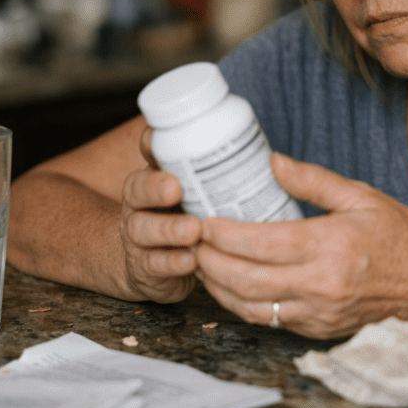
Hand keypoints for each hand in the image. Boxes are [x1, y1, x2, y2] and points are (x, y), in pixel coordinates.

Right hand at [116, 127, 202, 302]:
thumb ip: (215, 172)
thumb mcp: (192, 191)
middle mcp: (138, 204)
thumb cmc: (181, 217)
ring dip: (168, 229)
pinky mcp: (145, 268)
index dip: (151, 145)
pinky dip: (174, 262)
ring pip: (144, 230)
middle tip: (176, 187)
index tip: (156, 140)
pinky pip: (155, 265)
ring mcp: (138, 236)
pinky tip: (192, 260)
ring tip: (193, 230)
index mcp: (151, 177)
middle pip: (137, 190)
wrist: (148, 264)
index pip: (147, 153)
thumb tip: (270, 155)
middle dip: (155, 187)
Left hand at [194, 153, 407, 338]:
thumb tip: (271, 162)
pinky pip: (267, 320)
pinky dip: (240, 304)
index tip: (201, 219)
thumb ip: (313, 180)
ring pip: (249, 307)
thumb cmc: (401, 237)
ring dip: (216, 287)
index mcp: (329, 247)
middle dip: (208, 261)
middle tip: (189, 240)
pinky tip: (228, 285)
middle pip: (244, 280)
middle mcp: (320, 285)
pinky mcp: (317, 329)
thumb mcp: (361, 197)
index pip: (259, 244)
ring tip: (200, 262)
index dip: (222, 234)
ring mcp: (318, 313)